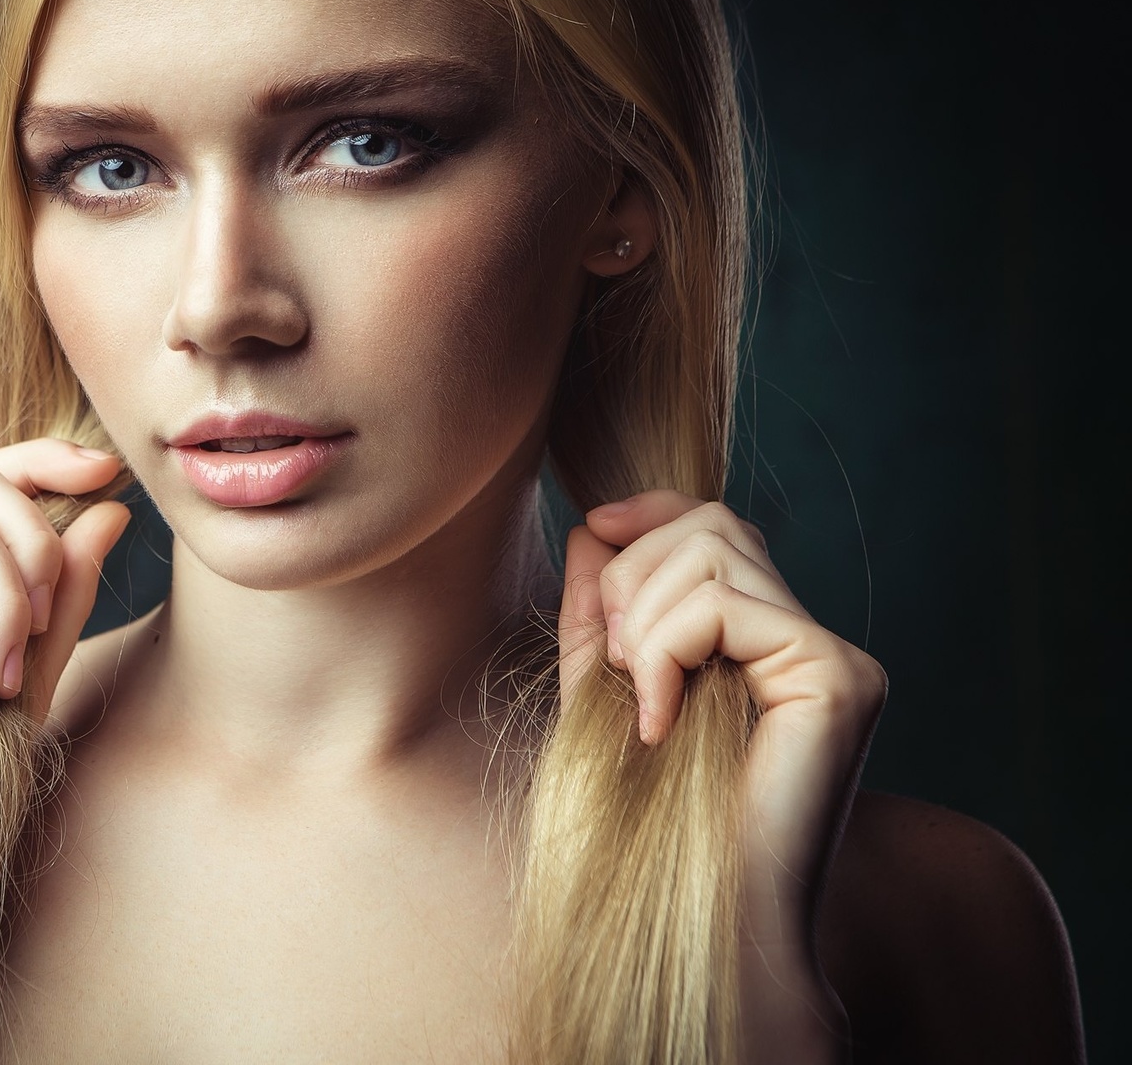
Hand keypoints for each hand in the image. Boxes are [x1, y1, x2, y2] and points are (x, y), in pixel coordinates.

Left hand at [559, 490, 887, 1049]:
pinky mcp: (837, 676)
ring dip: (642, 621)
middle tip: (615, 665)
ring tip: (639, 701)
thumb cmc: (647, 824)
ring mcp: (835, 658)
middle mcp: (815, 645)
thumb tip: (593, 525)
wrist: (696, 918)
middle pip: (710, 526)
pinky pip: (725, 606)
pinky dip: (666, 652)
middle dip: (629, 576)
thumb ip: (600, 612)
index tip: (594, 526)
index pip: (717, 527)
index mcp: (767, 647)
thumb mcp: (605, 694)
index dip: (652, 512)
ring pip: (713, 553)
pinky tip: (660, 723)